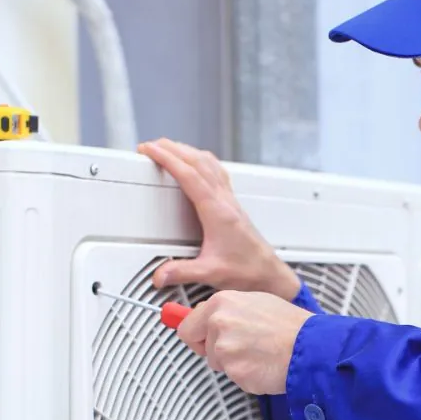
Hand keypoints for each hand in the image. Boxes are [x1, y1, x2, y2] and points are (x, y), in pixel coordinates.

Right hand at [138, 138, 300, 299]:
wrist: (269, 273)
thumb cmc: (247, 270)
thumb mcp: (211, 273)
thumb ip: (183, 272)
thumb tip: (160, 274)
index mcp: (217, 212)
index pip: (189, 175)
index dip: (168, 159)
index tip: (151, 150)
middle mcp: (225, 201)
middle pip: (198, 162)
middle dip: (172, 149)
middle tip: (152, 145)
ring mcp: (230, 200)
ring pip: (209, 163)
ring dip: (188, 151)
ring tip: (169, 148)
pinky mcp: (233, 204)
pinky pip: (217, 172)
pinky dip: (202, 161)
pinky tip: (197, 163)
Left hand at [178, 290, 314, 394]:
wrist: (310, 347)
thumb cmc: (289, 325)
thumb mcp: (254, 302)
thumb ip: (226, 311)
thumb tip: (204, 318)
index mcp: (221, 303)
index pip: (187, 327)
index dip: (197, 335)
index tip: (198, 339)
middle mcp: (219, 324)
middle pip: (200, 347)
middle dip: (215, 350)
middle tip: (242, 346)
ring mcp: (226, 350)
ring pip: (218, 363)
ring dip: (234, 362)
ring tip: (258, 351)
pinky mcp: (236, 372)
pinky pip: (234, 377)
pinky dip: (247, 374)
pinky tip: (263, 363)